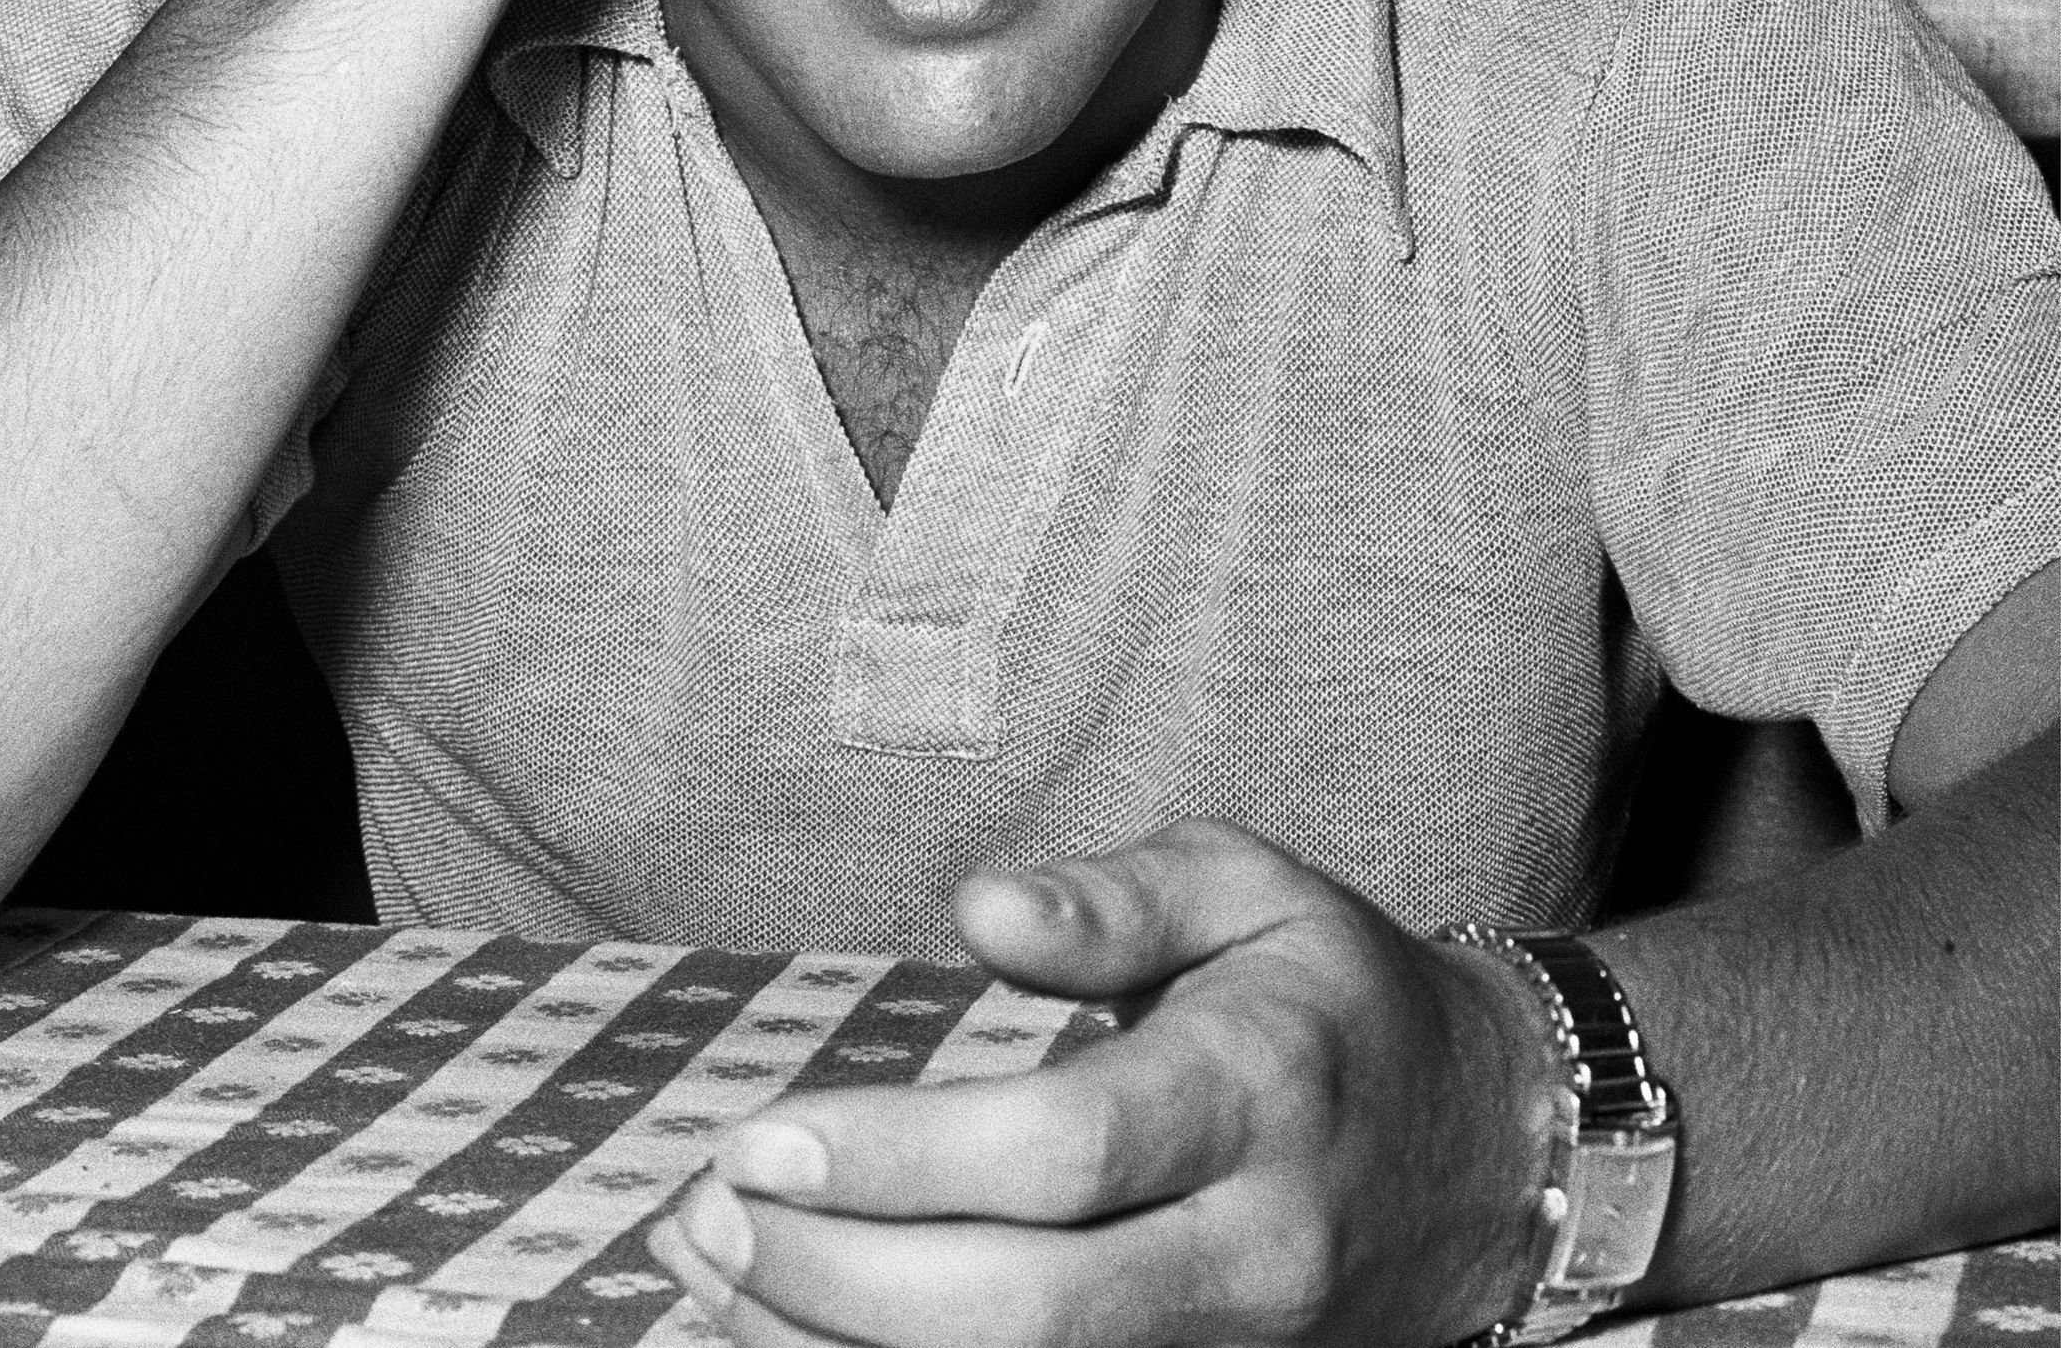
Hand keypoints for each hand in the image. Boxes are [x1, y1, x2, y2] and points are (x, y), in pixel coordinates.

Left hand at [648, 819, 1552, 1347]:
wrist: (1485, 1155)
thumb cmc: (1333, 994)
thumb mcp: (1249, 885)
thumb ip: (1115, 895)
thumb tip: (977, 904)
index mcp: (1258, 1091)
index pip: (1065, 1151)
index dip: (902, 1157)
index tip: (760, 1135)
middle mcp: (1250, 1249)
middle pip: (1031, 1311)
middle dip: (840, 1279)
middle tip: (703, 1209)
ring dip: (844, 1346)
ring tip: (709, 1267)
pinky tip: (793, 1328)